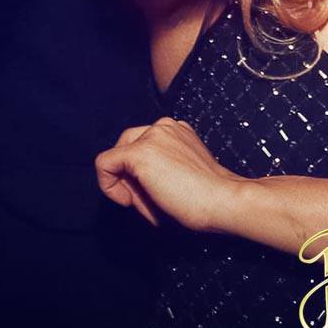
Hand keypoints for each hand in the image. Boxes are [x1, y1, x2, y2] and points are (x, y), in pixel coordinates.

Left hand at [94, 117, 245, 232]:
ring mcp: (152, 136)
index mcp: (177, 131)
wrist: (222, 201)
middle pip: (127, 144)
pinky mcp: (140, 152)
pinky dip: (107, 184)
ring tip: (143, 201)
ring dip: (124, 180)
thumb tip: (123, 181)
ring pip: (118, 155)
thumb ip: (153, 174)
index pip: (144, 144)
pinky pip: (104, 163)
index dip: (140, 173)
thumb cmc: (206, 200)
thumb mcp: (178, 179)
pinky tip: (126, 200)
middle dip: (128, 174)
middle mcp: (165, 126)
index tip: (155, 194)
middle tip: (143, 199)